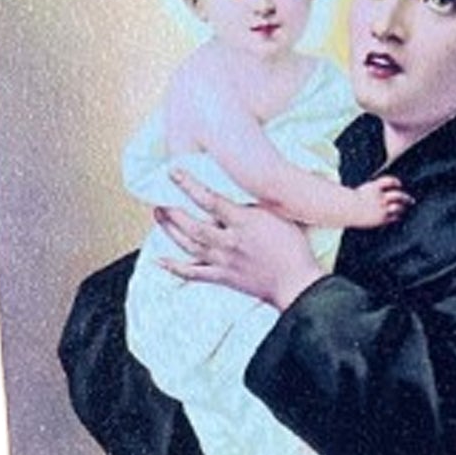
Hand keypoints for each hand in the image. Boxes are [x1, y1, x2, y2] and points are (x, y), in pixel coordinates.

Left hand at [157, 169, 326, 308]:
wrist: (296, 283)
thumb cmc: (293, 248)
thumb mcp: (278, 217)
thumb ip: (254, 205)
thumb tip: (238, 191)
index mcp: (244, 223)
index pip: (210, 200)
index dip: (189, 185)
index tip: (173, 172)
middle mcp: (229, 242)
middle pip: (192, 226)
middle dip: (172, 211)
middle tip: (159, 198)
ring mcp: (223, 262)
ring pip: (188, 246)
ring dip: (170, 231)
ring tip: (159, 216)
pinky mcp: (222, 278)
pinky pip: (193, 274)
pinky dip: (174, 268)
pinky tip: (160, 260)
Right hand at [346, 175, 411, 229]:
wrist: (346, 209)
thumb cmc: (349, 202)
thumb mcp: (362, 191)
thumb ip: (373, 190)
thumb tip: (379, 189)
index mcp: (374, 187)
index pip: (390, 181)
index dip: (396, 182)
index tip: (399, 184)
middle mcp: (380, 196)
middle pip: (398, 195)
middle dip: (406, 198)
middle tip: (411, 200)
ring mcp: (382, 207)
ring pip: (398, 206)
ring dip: (402, 207)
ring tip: (405, 208)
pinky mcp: (381, 217)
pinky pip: (393, 217)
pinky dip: (396, 216)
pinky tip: (397, 217)